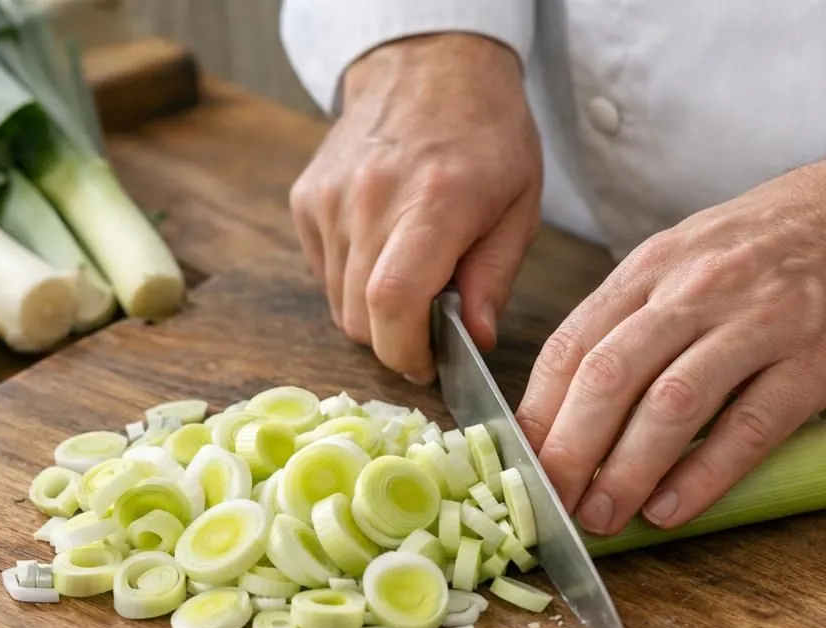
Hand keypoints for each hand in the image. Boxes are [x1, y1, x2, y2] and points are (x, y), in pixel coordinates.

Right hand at [289, 32, 542, 382]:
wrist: (430, 66)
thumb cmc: (487, 136)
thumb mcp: (519, 206)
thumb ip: (494, 279)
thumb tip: (475, 342)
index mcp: (434, 202)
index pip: (394, 301)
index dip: (406, 352)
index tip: (429, 364)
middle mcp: (371, 199)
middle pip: (361, 316)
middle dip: (395, 341)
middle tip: (429, 326)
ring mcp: (330, 198)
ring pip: (339, 303)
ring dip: (374, 313)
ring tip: (411, 278)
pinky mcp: (306, 199)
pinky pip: (324, 273)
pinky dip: (351, 282)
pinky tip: (383, 251)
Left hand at [516, 128, 825, 534]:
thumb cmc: (788, 241)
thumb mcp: (696, 254)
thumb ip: (641, 316)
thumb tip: (579, 403)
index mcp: (657, 265)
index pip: (573, 342)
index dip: (538, 411)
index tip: (517, 464)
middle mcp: (699, 288)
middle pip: (609, 376)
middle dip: (568, 451)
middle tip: (550, 505)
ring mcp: (761, 320)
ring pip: (671, 403)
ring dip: (627, 471)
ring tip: (603, 518)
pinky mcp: (818, 358)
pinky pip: (749, 425)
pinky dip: (705, 473)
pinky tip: (675, 509)